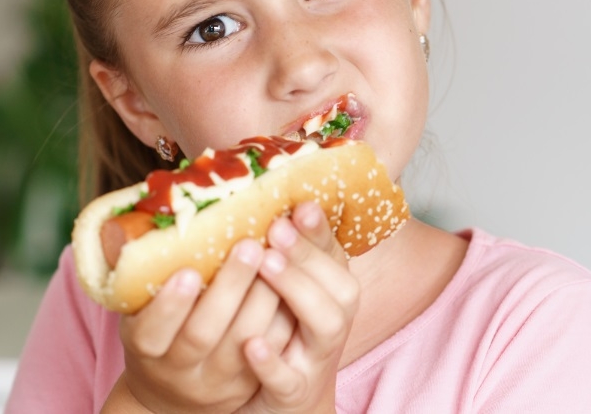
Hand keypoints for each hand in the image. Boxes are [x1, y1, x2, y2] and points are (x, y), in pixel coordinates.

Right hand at [105, 238, 295, 412]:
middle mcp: (180, 370)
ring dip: (263, 296)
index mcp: (146, 349)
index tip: (188, 271)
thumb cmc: (156, 332)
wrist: (173, 394)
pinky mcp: (249, 383)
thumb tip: (162, 214)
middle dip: (228, 288)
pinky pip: (274, 349)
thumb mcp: (139, 311)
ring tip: (275, 254)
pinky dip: (284, 314)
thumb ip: (149, 277)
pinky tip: (292, 279)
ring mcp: (218, 381)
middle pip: (203, 334)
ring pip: (245, 341)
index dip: (169, 304)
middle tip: (248, 245)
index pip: (151, 332)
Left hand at [238, 202, 358, 413]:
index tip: (299, 204)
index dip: (320, 231)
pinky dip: (272, 363)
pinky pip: (289, 380)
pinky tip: (251, 343)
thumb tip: (258, 196)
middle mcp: (330, 323)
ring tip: (266, 266)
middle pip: (339, 287)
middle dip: (308, 255)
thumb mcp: (283, 290)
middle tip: (275, 229)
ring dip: (298, 292)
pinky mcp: (293, 394)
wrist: (279, 400)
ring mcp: (314, 359)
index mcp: (328, 293)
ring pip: (327, 326)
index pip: (335, 256)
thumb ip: (280, 250)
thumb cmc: (278, 333)